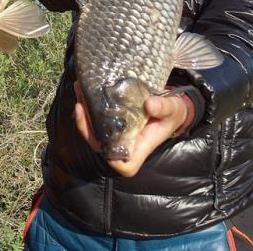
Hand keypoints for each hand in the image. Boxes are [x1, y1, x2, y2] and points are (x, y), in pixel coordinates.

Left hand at [73, 81, 189, 176]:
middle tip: (80, 106)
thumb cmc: (173, 113)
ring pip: (93, 129)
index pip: (122, 165)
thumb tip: (149, 104)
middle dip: (85, 126)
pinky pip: (95, 116)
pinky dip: (88, 103)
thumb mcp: (173, 109)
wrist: (169, 104)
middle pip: (99, 144)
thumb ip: (164, 108)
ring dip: (83, 112)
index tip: (105, 141)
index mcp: (140, 148)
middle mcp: (124, 142)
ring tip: (79, 90)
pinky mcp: (112, 120)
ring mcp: (116, 132)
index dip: (112, 160)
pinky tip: (84, 87)